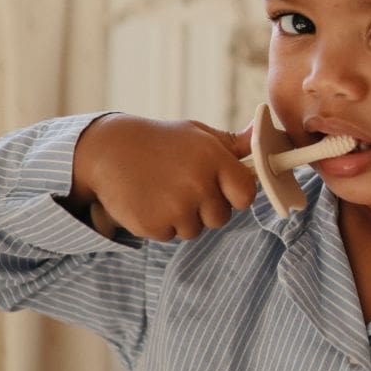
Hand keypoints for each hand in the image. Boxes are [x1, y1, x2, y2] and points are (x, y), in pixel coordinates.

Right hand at [67, 113, 255, 240]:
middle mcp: (198, 184)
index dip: (236, 195)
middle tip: (182, 185)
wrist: (108, 150)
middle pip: (220, 217)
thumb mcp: (198, 134)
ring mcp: (175, 207)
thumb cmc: (161, 141)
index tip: (222, 188)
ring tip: (162, 190)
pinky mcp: (153, 225)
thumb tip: (263, 135)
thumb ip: (234, 144)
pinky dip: (160, 223)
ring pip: (195, 230)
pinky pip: (170, 236)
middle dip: (206, 207)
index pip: (246, 195)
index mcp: (214, 158)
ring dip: (182, 217)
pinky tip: (148, 200)